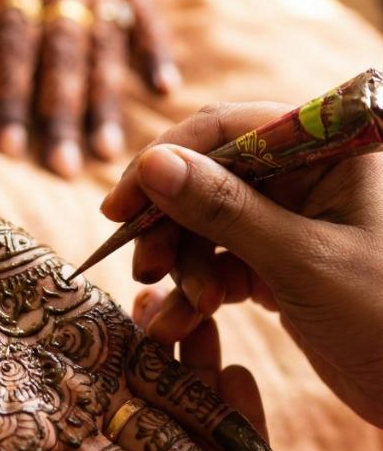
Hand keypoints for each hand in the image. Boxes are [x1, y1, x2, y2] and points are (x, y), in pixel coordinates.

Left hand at [0, 0, 178, 176]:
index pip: (12, 40)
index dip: (12, 96)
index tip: (11, 150)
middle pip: (63, 51)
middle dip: (63, 113)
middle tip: (65, 169)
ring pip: (104, 42)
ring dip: (106, 100)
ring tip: (110, 153)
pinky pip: (145, 12)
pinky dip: (157, 49)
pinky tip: (166, 91)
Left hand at [0, 296, 321, 450]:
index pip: (59, 434)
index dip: (44, 381)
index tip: (32, 323)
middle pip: (123, 411)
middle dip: (119, 357)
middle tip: (110, 293)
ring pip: (184, 419)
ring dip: (182, 368)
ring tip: (176, 310)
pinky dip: (238, 411)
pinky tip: (231, 363)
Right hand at [101, 101, 382, 426]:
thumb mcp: (303, 261)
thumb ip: (225, 210)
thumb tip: (152, 162)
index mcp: (331, 149)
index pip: (227, 128)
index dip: (165, 161)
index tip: (120, 206)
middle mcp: (309, 174)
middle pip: (209, 176)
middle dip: (172, 224)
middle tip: (143, 268)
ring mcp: (293, 219)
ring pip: (207, 223)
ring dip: (183, 264)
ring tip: (184, 310)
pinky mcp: (281, 262)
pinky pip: (221, 262)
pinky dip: (197, 290)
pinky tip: (181, 322)